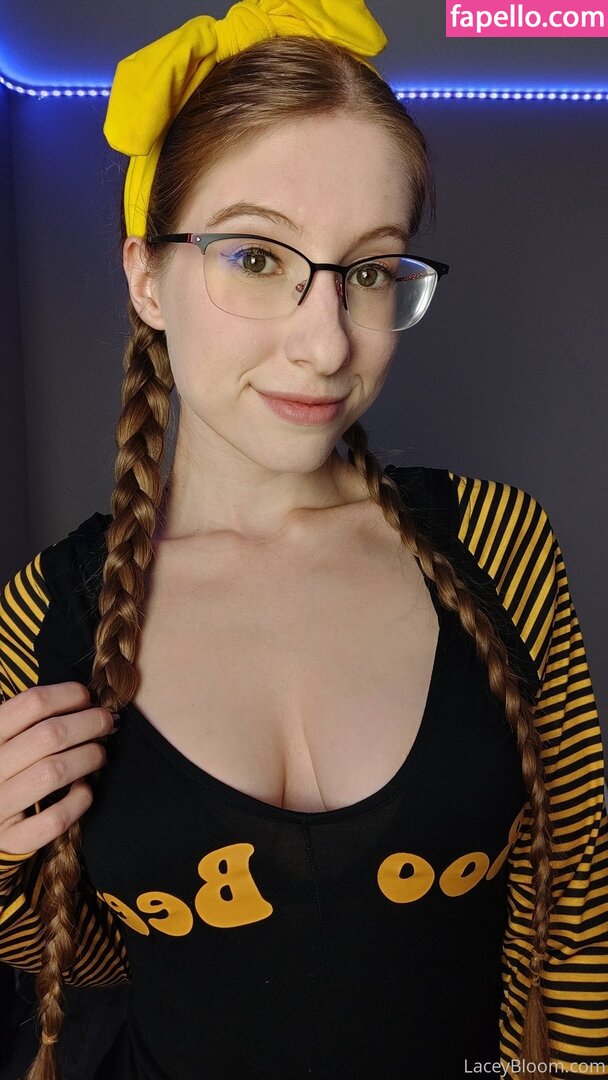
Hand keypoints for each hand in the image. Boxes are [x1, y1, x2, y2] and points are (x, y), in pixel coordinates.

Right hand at [0, 682, 115, 855]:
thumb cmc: (2, 772)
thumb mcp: (6, 742)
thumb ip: (30, 723)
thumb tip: (83, 700)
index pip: (32, 703)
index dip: (68, 695)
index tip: (88, 698)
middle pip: (50, 735)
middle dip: (90, 723)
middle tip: (108, 722)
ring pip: (54, 773)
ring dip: (88, 757)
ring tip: (100, 754)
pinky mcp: (11, 840)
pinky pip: (54, 820)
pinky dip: (78, 801)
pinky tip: (84, 789)